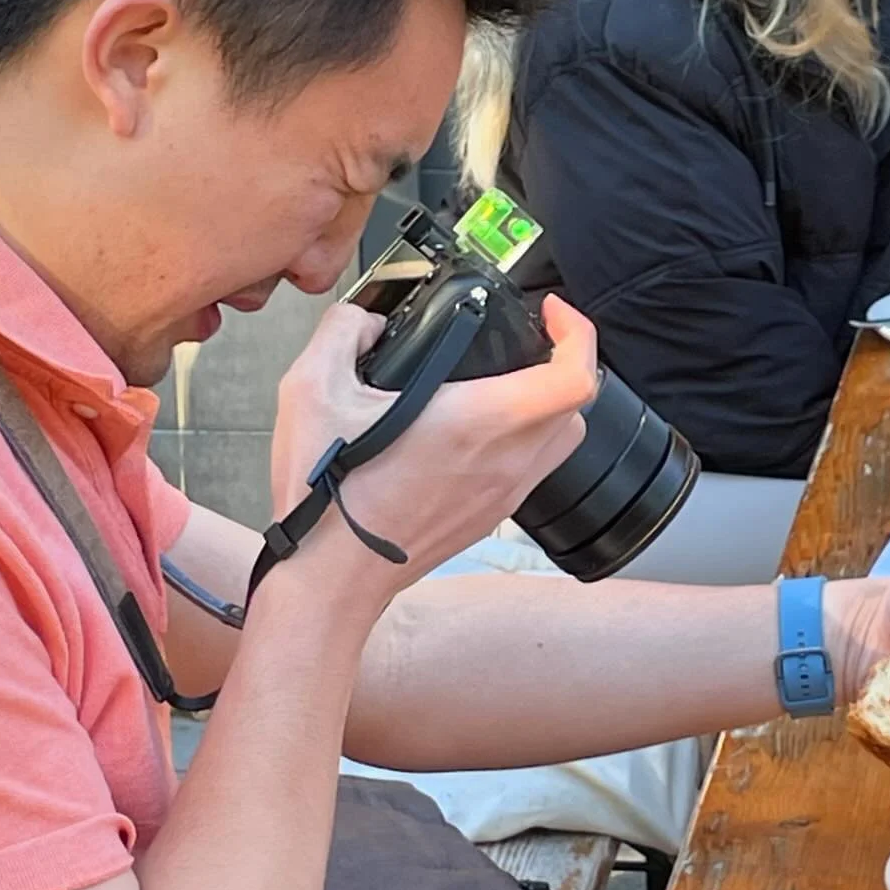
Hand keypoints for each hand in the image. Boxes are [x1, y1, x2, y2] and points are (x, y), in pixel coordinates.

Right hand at [270, 296, 595, 596]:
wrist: (332, 575)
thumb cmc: (329, 497)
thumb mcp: (312, 389)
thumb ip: (341, 330)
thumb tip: (363, 320)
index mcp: (481, 422)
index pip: (576, 376)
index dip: (578, 333)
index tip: (552, 313)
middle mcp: (506, 461)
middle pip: (576, 405)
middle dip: (561, 362)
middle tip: (528, 342)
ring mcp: (503, 494)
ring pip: (559, 440)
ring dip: (546, 405)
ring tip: (504, 383)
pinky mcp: (489, 516)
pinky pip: (531, 469)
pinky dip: (521, 441)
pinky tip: (474, 432)